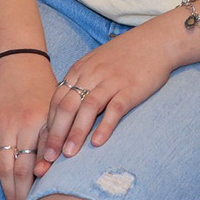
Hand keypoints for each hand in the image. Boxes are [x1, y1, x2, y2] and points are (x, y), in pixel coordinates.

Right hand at [0, 53, 57, 199]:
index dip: (45, 184)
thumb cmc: (43, 88)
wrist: (19, 62)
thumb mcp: (57, 107)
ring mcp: (4, 126)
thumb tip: (55, 168)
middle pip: (23, 169)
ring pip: (4, 166)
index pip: (45, 160)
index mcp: (45, 121)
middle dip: (25, 195)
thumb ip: (56, 134)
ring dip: (8, 192)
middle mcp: (25, 125)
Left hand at [41, 15, 188, 162]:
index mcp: (80, 70)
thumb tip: (65, 112)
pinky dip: (105, 126)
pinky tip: (98, 142)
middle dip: (55, 134)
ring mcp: (111, 81)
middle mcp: (92, 75)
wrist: (157, 41)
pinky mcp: (131, 87)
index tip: (42, 148)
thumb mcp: (96, 63)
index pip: (56, 101)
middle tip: (48, 158)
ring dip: (76, 133)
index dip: (47, 126)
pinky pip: (115, 108)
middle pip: (66, 106)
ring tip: (69, 155)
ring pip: (87, 108)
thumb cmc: (125, 55)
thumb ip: (81, 82)